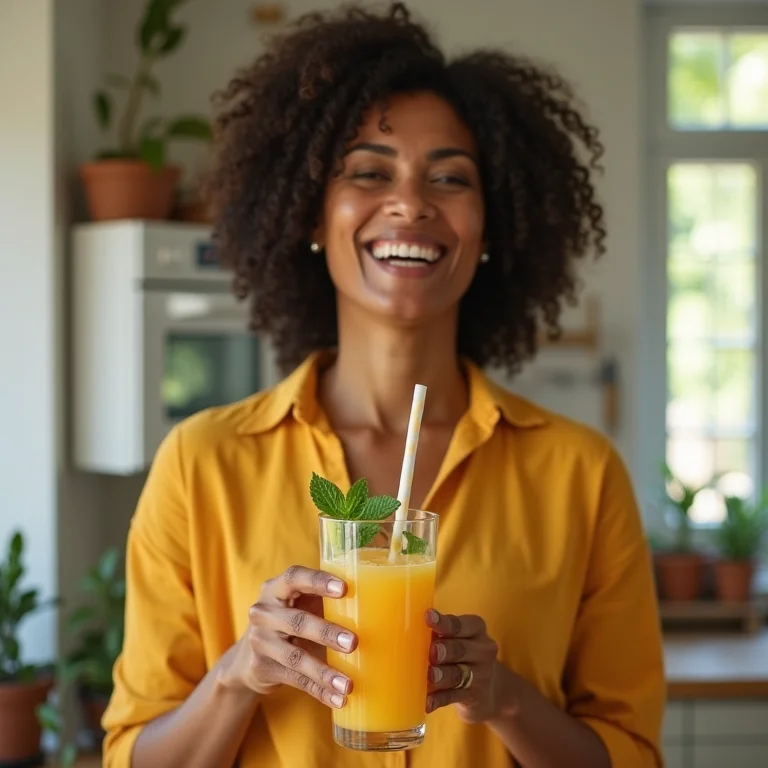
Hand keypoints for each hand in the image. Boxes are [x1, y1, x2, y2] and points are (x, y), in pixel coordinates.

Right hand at [225, 565, 357, 709]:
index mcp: (275, 588)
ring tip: (348, 683)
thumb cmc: (290, 617)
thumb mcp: (298, 601)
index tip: (344, 588)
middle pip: (297, 622)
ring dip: (324, 672)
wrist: (247, 656)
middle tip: (354, 642)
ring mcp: (260, 642)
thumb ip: (324, 597)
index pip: (294, 577)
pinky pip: (296, 680)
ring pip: (295, 657)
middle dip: (326, 632)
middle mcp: (263, 612)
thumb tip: (379, 601)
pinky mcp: (262, 668)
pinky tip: (338, 699)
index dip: (318, 581)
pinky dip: (319, 691)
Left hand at [425, 609, 502, 722]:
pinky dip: (439, 699)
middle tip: (432, 652)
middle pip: (461, 648)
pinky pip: (453, 697)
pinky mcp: (473, 697)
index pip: (461, 624)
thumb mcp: (458, 639)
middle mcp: (482, 650)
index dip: (444, 622)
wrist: (490, 690)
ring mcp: (480, 675)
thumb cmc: (462, 655)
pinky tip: (427, 702)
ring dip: (443, 674)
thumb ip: (438, 634)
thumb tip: (404, 630)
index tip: (428, 617)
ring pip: (458, 673)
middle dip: (446, 649)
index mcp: (475, 629)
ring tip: (430, 675)